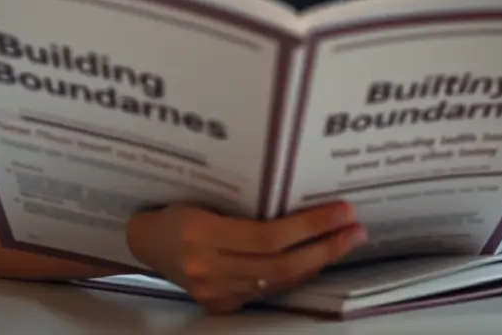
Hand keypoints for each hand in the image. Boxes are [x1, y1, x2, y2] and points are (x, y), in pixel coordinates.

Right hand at [125, 201, 366, 313]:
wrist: (144, 242)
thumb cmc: (176, 207)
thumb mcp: (204, 195)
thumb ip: (244, 203)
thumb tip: (298, 198)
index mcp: (202, 234)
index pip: (269, 237)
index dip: (311, 225)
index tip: (343, 210)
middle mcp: (208, 268)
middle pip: (281, 265)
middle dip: (326, 247)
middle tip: (356, 230)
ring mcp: (214, 293)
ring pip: (279, 281)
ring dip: (317, 261)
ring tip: (345, 241)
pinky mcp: (220, 306)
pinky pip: (267, 290)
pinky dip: (295, 274)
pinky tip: (315, 258)